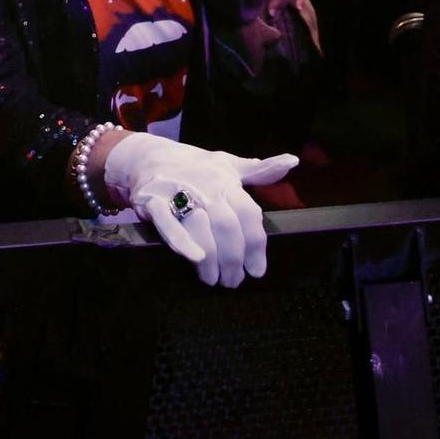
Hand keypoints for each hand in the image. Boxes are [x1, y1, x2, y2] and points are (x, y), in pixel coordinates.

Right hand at [102, 131, 297, 287]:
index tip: (257, 270)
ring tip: (214, 279)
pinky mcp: (154, 202)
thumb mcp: (228, 164)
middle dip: (233, 259)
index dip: (255, 245)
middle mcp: (205, 188)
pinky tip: (196, 260)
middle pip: (227, 227)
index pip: (248, 214)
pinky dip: (183, 243)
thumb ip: (259, 170)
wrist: (148, 157)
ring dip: (211, 261)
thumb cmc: (195, 166)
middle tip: (234, 281)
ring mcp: (179, 194)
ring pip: (202, 230)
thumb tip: (291, 162)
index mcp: (226, 181)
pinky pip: (169, 224)